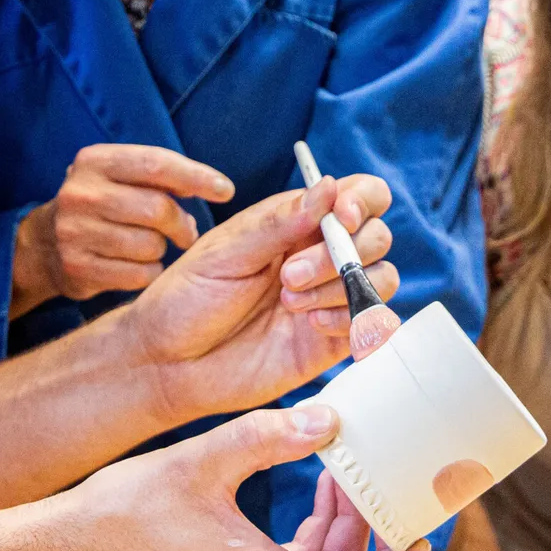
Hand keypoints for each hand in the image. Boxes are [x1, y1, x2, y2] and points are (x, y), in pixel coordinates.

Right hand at [12, 145, 234, 312]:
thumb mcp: (122, 177)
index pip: (157, 164)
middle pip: (157, 208)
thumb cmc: (102, 204)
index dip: (197, 176)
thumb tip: (210, 186)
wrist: (44, 244)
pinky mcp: (76, 267)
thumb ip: (161, 176)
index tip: (226, 190)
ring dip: (162, 249)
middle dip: (182, 224)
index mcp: (95, 160)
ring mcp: (74, 232)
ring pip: (149, 245)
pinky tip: (138, 265)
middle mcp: (81, 193)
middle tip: (188, 233)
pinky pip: (138, 275)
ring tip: (151, 246)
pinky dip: (149, 273)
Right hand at [44, 404, 428, 550]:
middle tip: (380, 491)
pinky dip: (307, 546)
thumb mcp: (200, 460)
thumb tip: (327, 416)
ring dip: (339, 540)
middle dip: (374, 545)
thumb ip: (268, 435)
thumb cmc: (117, 520)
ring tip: (337, 477)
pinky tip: (300, 496)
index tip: (414, 532)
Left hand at [126, 176, 398, 422]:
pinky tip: (309, 326)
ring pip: (381, 278)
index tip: (343, 217)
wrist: (169, 363)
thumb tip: (329, 186)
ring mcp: (330, 297)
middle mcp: (321, 254)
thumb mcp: (227, 252)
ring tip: (289, 303)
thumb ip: (280, 222)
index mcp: (297, 221)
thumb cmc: (188, 299)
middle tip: (289, 276)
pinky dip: (350, 320)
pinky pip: (372, 323)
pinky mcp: (333, 340)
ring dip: (342, 287)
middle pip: (377, 236)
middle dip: (342, 253)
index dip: (363, 200)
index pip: (360, 194)